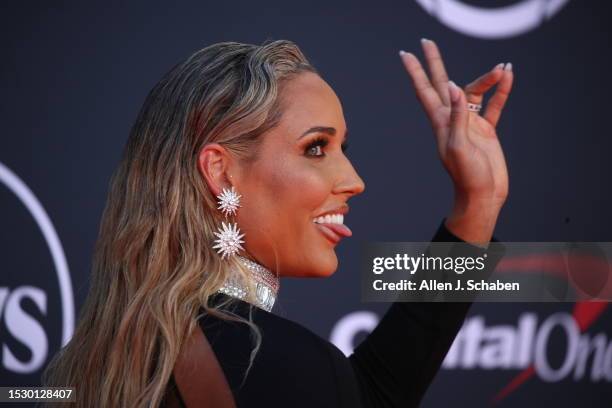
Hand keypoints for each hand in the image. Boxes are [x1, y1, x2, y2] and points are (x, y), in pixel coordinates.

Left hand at [399, 39, 513, 243]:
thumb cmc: (468, 176)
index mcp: (441, 122)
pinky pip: (493, 105)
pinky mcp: (485, 131)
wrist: (483, 195)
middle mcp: (452, 120)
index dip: (416, 71)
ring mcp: (469, 124)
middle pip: (442, 84)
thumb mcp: (459, 146)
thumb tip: (452, 87)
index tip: (407, 54)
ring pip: (474, 92)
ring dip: (487, 78)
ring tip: (502, 68)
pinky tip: (508, 78)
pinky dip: (501, 92)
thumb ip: (457, 116)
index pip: (425, 90)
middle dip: (435, 63)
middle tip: (427, 42)